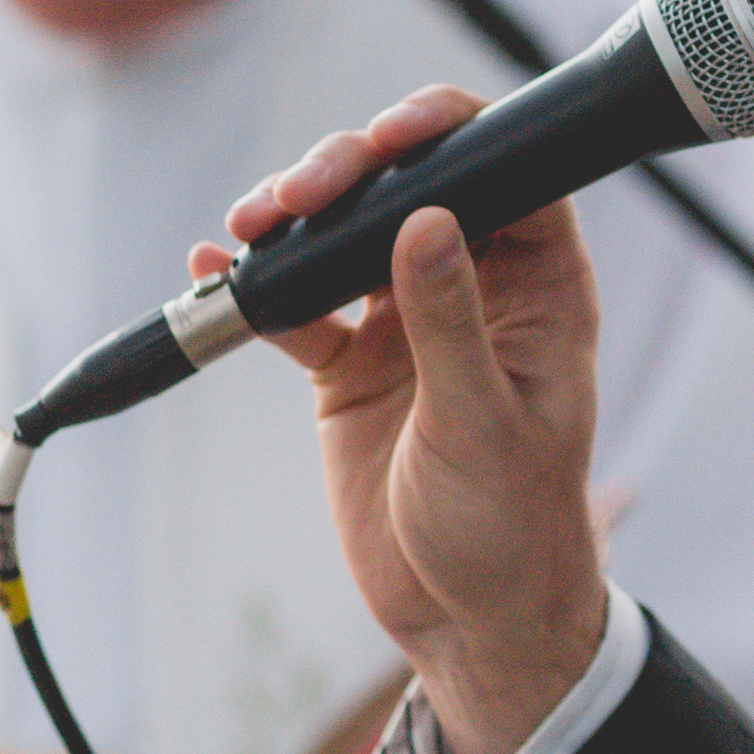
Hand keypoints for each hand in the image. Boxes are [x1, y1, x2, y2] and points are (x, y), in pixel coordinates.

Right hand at [196, 85, 610, 753]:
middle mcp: (474, 288)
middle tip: (298, 192)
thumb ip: (451, 324)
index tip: (391, 133)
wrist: (465, 620)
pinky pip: (298, 308)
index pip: (507, 172)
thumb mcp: (483, 426)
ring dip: (296, 221)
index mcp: (539, 289)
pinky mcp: (353, 365)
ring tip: (251, 225)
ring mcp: (407, 323)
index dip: (450, 132)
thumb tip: (426, 221)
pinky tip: (214, 268)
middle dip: (347, 172)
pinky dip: (256, 289)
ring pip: (347, 236)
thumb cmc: (512, 528)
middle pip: (410, 187)